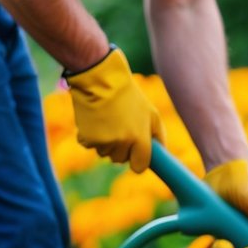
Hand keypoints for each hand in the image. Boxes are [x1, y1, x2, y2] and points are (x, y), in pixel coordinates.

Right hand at [65, 46, 164, 172]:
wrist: (100, 81)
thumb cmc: (128, 96)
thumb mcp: (151, 113)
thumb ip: (158, 136)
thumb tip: (162, 153)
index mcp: (140, 139)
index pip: (139, 167)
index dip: (138, 160)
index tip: (135, 153)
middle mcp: (122, 143)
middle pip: (120, 160)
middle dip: (121, 148)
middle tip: (120, 126)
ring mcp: (103, 142)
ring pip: (105, 153)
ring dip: (106, 142)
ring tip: (108, 120)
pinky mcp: (85, 138)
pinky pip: (90, 145)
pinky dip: (92, 136)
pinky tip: (95, 120)